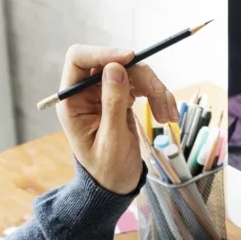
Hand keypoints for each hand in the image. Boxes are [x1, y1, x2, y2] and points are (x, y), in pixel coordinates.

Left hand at [57, 45, 179, 194]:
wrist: (116, 186)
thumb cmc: (107, 170)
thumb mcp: (111, 140)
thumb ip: (112, 103)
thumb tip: (115, 67)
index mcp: (72, 101)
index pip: (79, 59)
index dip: (104, 53)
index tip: (131, 58)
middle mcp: (86, 92)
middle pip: (114, 63)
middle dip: (141, 77)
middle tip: (160, 97)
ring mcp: (105, 93)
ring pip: (133, 72)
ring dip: (155, 89)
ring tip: (167, 117)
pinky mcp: (122, 97)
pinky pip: (143, 85)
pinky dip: (158, 97)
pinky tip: (167, 115)